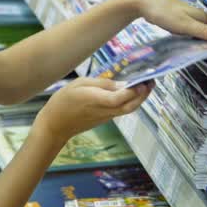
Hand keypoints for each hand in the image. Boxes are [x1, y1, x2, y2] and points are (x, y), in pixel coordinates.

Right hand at [34, 77, 152, 143]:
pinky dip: (131, 101)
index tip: (143, 81)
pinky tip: (133, 92)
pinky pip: (122, 110)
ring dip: (140, 98)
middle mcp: (103, 110)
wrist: (55, 125)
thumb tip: (121, 84)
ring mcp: (106, 117)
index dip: (133, 91)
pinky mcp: (105, 119)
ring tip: (147, 84)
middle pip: (129, 106)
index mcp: (95, 100)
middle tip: (152, 81)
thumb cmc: (64, 101)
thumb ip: (101, 83)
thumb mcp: (79, 84)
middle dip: (143, 95)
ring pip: (128, 109)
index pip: (119, 98)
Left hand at [129, 0, 206, 40]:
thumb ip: (201, 30)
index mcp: (201, 15)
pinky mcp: (179, 18)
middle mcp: (197, 14)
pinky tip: (196, 42)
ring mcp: (187, 16)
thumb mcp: (184, 24)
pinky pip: (193, 28)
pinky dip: (197, 35)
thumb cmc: (165, 13)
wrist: (145, 2)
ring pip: (203, 27)